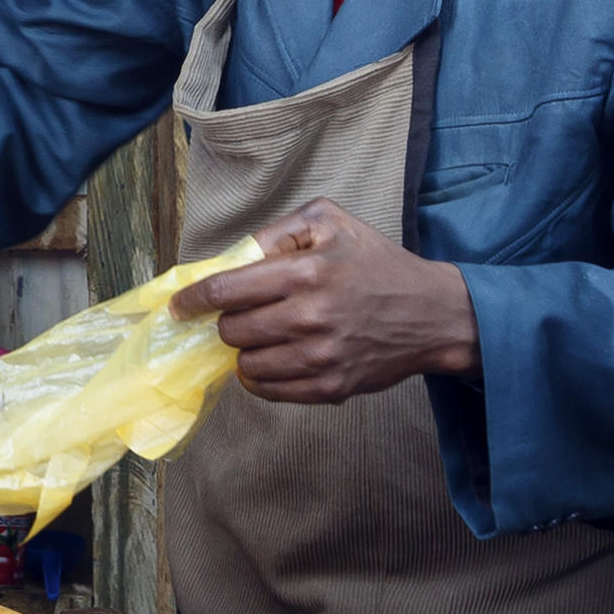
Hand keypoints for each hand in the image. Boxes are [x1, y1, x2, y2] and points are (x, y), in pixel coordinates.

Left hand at [171, 198, 477, 404]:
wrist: (433, 314)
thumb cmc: (377, 264)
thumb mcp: (332, 222)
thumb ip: (277, 231)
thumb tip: (230, 256)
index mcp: (306, 272)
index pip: (225, 291)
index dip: (192, 300)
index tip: (180, 306)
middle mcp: (310, 317)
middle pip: (230, 330)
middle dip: (227, 322)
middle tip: (242, 315)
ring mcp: (320, 357)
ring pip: (245, 364)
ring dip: (245, 350)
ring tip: (264, 335)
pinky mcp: (330, 388)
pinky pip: (269, 390)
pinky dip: (260, 377)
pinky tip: (273, 359)